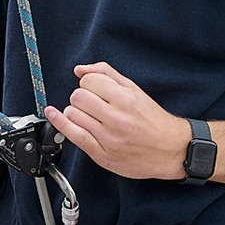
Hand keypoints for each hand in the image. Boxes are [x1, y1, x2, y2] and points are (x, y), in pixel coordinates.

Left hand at [44, 62, 185, 180]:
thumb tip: (80, 69)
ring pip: (73, 115)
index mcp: (125, 99)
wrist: (170, 150)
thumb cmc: (153, 120)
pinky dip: (60, 124)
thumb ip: (106, 74)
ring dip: (75, 112)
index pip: (88, 81)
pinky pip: (74, 137)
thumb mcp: (135, 90)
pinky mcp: (103, 155)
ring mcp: (109, 138)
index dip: (89, 84)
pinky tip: (54, 115)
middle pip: (78, 97)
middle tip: (92, 104)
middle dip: (81, 97)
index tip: (94, 90)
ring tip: (88, 116)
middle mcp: (117, 118)